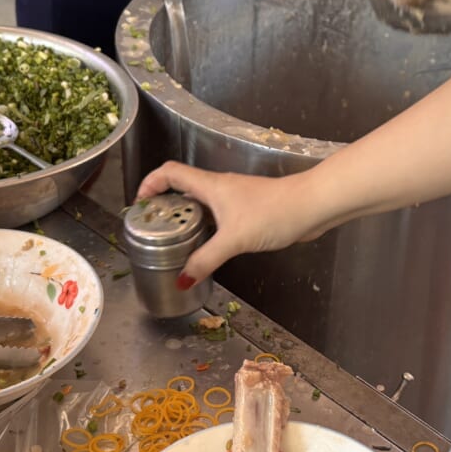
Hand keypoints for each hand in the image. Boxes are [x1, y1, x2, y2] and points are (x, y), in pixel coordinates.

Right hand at [136, 163, 320, 284]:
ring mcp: (235, 199)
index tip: (139, 204)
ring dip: (186, 217)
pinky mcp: (249, 211)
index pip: (170, 172)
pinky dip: (207, 228)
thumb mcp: (234, 239)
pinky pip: (219, 217)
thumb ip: (206, 259)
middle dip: (164, 204)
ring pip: (202, 203)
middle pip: (182, 188)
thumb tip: (182, 279)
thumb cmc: (273, 213)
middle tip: (153, 228)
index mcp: (210, 185)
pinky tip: (208, 247)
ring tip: (175, 241)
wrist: (311, 207)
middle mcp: (220, 187)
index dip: (150, 183)